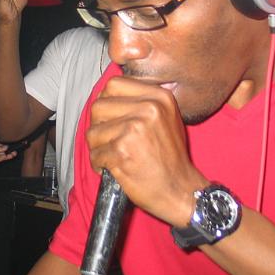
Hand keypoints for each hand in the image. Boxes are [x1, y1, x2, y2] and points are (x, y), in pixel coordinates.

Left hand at [86, 76, 207, 227]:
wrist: (181, 190)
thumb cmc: (171, 158)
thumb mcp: (166, 118)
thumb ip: (140, 102)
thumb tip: (105, 94)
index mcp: (159, 96)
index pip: (113, 84)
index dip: (106, 101)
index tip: (109, 117)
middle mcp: (149, 108)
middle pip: (98, 106)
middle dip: (98, 126)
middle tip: (108, 140)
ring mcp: (135, 128)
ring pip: (93, 131)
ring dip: (97, 147)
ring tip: (113, 156)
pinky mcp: (122, 150)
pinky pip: (95, 153)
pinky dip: (99, 164)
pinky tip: (113, 168)